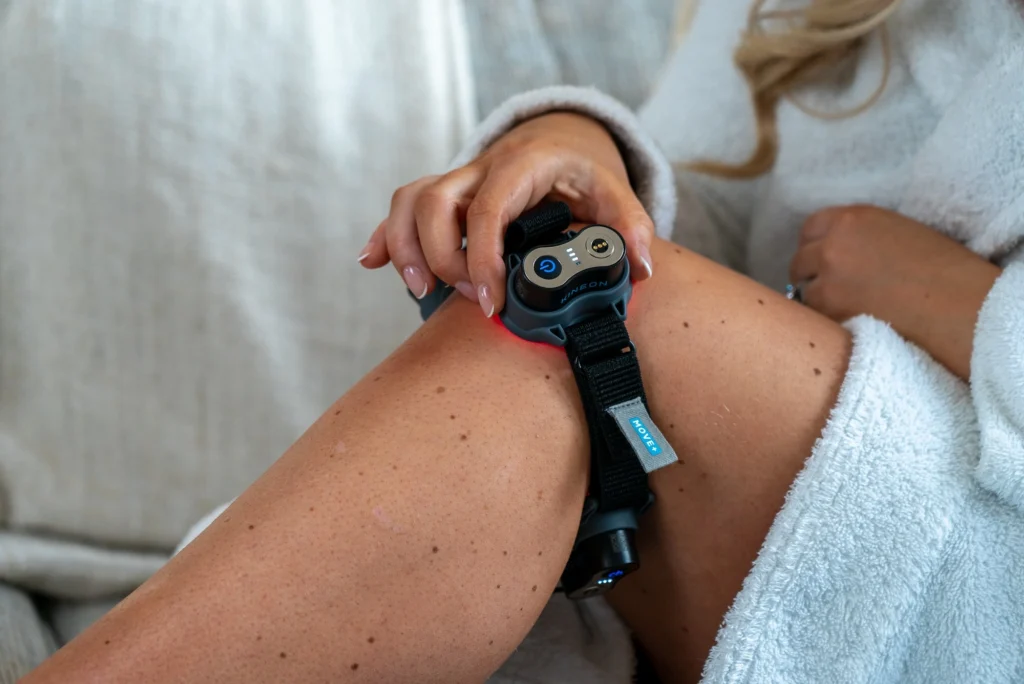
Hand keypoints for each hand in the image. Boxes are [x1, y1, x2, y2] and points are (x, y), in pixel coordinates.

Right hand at [357, 112, 654, 316]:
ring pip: (409, 201)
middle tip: (469, 298)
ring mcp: (457, 181)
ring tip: (421, 290)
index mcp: (521, 166)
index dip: (483, 259)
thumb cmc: (582, 171)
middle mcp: (481, 168)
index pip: (487, 209)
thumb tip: (642, 268)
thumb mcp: (614, 193)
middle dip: (442, 258)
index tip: (493, 302)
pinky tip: (372, 261)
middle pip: (434, 202)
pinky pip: (400, 208)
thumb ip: (631, 227)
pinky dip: (384, 236)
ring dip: (405, 247)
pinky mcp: (443, 196)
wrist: (560, 141)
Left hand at [789, 205, 1001, 378]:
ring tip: (845, 311)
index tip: (820, 261)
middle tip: (830, 291)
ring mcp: (827, 277)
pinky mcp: (829, 309)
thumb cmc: (942, 269)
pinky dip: (825, 321)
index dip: (815, 247)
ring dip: (817, 301)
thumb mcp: (897, 232)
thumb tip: (835, 251)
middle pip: (799, 261)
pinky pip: (814, 316)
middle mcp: (833, 244)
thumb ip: (861, 236)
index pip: (810, 229)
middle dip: (811, 275)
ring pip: (803, 291)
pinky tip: (848, 323)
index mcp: (853, 219)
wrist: (957, 303)